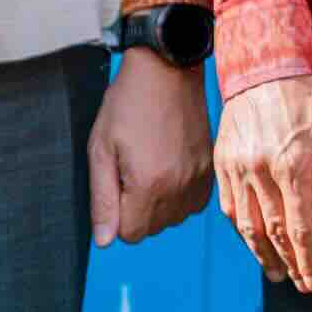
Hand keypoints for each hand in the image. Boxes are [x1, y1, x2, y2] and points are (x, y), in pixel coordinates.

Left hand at [88, 51, 212, 245]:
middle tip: (131, 168)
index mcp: (149, 185)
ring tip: (150, 164)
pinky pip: (192, 204)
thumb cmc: (128, 103)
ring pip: (172, 219)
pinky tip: (168, 166)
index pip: (130, 235)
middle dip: (136, 209)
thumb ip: (102, 200)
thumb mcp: (101, 149)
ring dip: (158, 203)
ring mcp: (199, 180)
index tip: (116, 183)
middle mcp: (179, 188)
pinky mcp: (210, 171)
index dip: (116, 214)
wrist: (168, 70)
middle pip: (152, 229)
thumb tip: (103, 241)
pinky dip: (178, 194)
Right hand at [213, 74, 311, 292]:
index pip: (301, 225)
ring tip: (276, 273)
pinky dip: (243, 229)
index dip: (308, 258)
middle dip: (289, 262)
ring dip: (262, 253)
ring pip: (248, 224)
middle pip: (274, 230)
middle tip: (300, 284)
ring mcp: (237, 167)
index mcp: (293, 164)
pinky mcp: (223, 162)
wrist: (263, 65)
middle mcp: (261, 170)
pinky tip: (254, 241)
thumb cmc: (308, 98)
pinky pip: (231, 206)